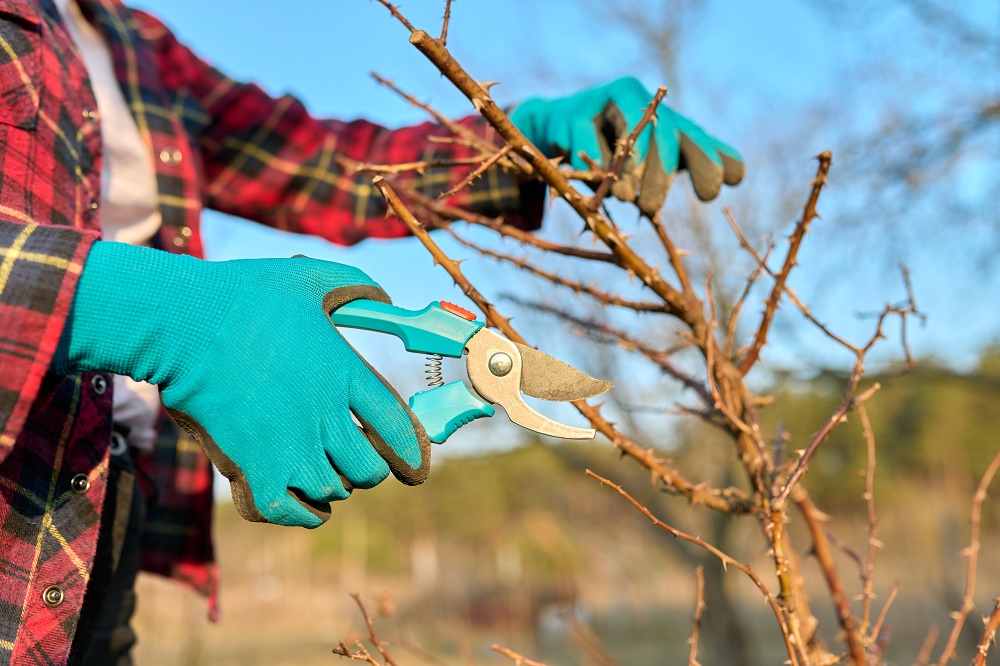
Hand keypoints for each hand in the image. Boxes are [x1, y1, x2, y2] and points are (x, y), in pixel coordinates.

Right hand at [55, 243, 429, 527]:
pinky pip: (291, 512)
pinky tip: (306, 505)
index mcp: (346, 375)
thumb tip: (385, 296)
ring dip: (330, 485)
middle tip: (351, 458)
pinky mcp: (252, 468)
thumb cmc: (244, 294)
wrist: (184, 321)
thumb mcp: (310, 277)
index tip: (410, 461)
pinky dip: (302, 514)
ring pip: (332, 491)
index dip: (409, 449)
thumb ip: (354, 285)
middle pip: (369, 470)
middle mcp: (327, 417)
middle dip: (365, 469)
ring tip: (321, 472)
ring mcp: (290, 447)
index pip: (400, 429)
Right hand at [510, 76, 743, 214]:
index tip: (708, 194)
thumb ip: (694, 161)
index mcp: (665, 116)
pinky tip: (597, 184)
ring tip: (627, 199)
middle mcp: (639, 101)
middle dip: (661, 177)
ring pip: (630, 134)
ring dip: (631, 171)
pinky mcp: (573, 114)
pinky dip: (595, 166)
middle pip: (663, 137)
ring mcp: (604, 102)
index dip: (708, 163)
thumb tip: (737, 174)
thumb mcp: (658, 154)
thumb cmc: (618, 146)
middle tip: (651, 208)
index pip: (694, 137)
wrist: (560, 127)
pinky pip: (589, 144)